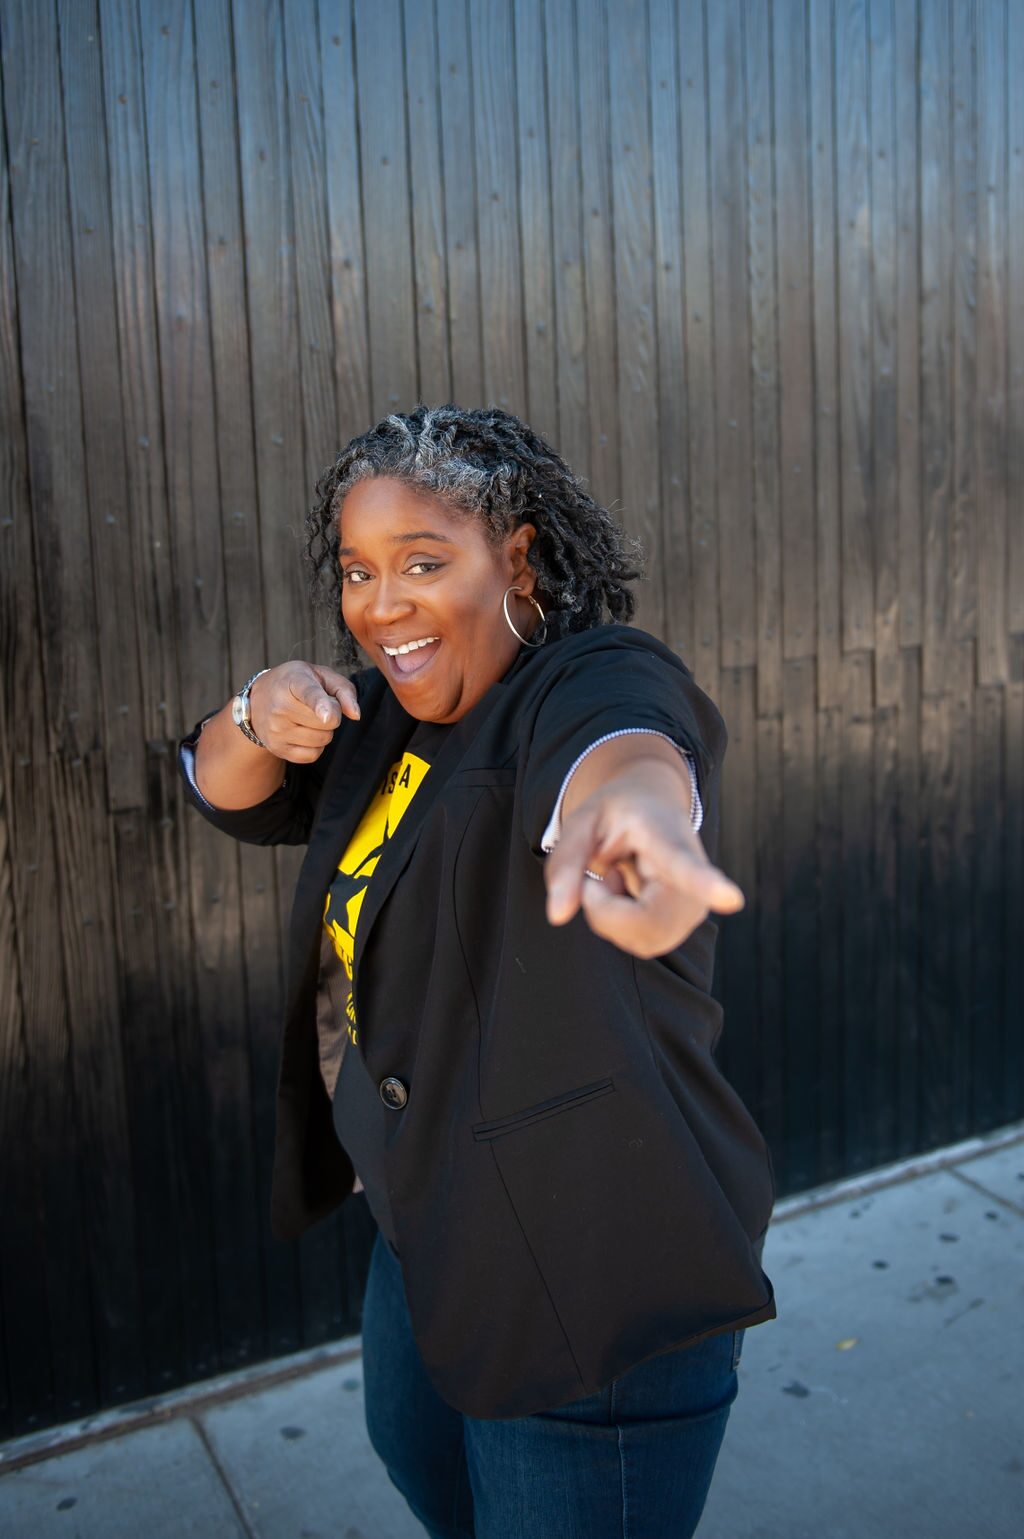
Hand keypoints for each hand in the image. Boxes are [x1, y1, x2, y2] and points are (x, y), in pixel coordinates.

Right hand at [248, 661, 360, 762]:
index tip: (327, 716)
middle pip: (328, 722)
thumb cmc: (296, 683)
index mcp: (293, 681)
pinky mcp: (277, 748)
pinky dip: (315, 746)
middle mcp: (280, 707)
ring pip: (323, 739)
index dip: (321, 705)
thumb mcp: (320, 675)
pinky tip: (304, 732)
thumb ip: (344, 690)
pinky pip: (313, 755)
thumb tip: (355, 715)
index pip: (311, 695)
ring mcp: (276, 730)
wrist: (259, 698)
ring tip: (307, 717)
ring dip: (324, 731)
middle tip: (314, 705)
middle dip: (331, 715)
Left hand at [544, 770, 744, 958]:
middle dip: (604, 909)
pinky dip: (617, 922)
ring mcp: (694, 905)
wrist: (651, 807)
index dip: (706, 884)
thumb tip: (557, 917)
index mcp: (664, 835)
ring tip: (616, 875)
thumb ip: (565, 866)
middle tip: (601, 870)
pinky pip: (641, 941)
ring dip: (609, 915)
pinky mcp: (684, 924)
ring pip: (641, 938)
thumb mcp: (581, 824)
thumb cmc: (614, 815)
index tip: (731, 899)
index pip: (685, 864)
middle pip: (646, 923)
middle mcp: (693, 873)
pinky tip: (626, 892)